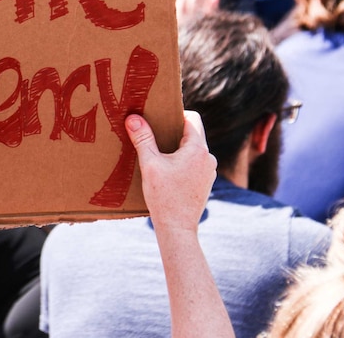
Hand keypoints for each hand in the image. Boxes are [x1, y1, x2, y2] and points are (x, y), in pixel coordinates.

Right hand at [125, 112, 216, 232]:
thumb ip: (143, 139)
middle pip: (193, 133)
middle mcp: (208, 158)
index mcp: (198, 149)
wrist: (178, 228)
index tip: (160, 119)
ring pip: (194, 149)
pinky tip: (167, 171)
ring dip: (178, 148)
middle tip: (155, 134)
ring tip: (159, 154)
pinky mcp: (205, 183)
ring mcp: (209, 171)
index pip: (192, 118)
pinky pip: (195, 163)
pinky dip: (183, 162)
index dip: (176, 114)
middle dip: (174, 131)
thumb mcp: (149, 165)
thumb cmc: (164, 197)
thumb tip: (133, 118)